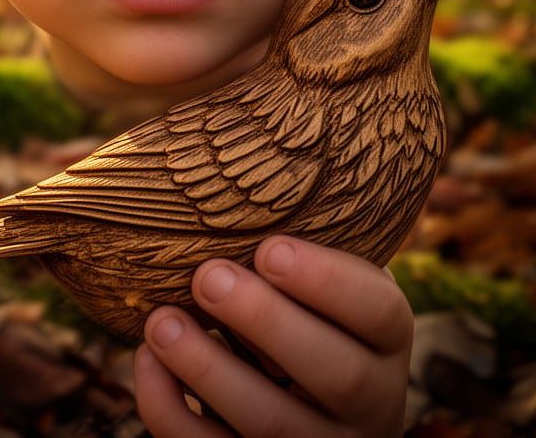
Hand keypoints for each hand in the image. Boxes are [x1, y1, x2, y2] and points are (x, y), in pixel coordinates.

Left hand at [133, 236, 412, 436]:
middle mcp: (371, 400)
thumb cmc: (301, 301)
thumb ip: (298, 229)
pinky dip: (174, 414)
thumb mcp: (321, 270)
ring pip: (275, 426)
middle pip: (337, 375)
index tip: (269, 247)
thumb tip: (251, 127)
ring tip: (160, 321)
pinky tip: (147, 362)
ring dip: (210, 372)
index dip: (327, 282)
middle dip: (267, 324)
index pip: (380, 312)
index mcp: (388, 337)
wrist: (301, 390)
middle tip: (207, 276)